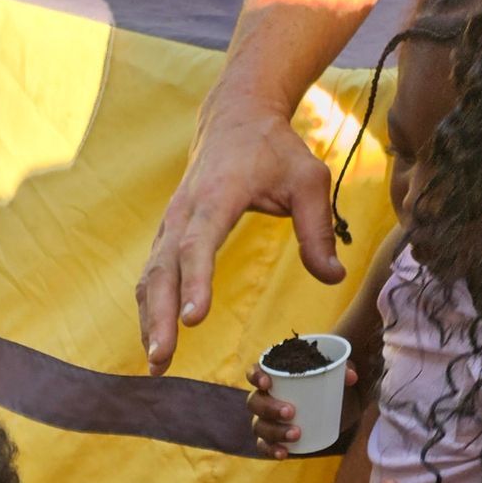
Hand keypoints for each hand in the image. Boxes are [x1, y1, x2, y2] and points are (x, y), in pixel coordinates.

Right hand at [139, 96, 344, 371]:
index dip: (195, 282)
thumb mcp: (308, 179)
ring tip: (156, 365)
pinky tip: (155, 343)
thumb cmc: (273, 149)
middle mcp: (184, 212)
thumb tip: (333, 277)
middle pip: (163, 270)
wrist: (235, 117)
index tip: (193, 319)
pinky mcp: (167, 235)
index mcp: (216, 197)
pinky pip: (152, 276)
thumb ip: (318, 229)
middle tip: (161, 360)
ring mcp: (170, 224)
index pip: (199, 244)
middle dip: (158, 318)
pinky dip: (149, 310)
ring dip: (149, 322)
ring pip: (151, 277)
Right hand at [249, 359, 358, 459]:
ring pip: (259, 426)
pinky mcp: (273, 438)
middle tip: (291, 411)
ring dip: (275, 431)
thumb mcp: (338, 373)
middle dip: (269, 408)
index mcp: (274, 376)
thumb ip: (345, 369)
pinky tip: (284, 453)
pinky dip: (272, 450)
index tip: (267, 382)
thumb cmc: (330, 383)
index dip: (255, 376)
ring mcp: (266, 419)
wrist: (337, 407)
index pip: (254, 372)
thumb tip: (350, 377)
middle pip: (255, 402)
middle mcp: (264, 398)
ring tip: (296, 433)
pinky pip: (264, 446)